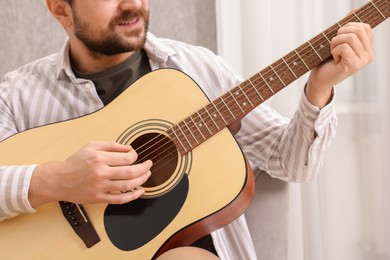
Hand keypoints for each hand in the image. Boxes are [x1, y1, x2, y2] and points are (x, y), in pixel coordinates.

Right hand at [29, 141, 151, 206]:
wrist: (59, 180)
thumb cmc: (75, 162)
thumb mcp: (91, 146)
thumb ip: (111, 145)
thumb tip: (129, 148)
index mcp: (100, 158)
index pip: (127, 158)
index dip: (135, 156)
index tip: (135, 156)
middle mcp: (101, 173)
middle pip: (130, 172)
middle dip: (144, 168)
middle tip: (149, 165)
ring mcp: (100, 187)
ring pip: (128, 186)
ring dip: (141, 180)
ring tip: (147, 175)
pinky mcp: (99, 198)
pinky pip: (120, 199)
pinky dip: (133, 196)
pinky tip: (140, 191)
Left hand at [306, 22, 373, 107]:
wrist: (320, 78)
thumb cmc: (327, 60)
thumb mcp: (338, 41)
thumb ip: (347, 27)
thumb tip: (355, 10)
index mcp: (367, 48)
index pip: (364, 27)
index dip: (348, 28)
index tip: (339, 38)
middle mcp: (369, 55)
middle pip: (358, 30)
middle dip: (340, 34)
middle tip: (334, 46)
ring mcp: (363, 61)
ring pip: (350, 37)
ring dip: (335, 42)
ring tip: (333, 53)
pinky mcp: (355, 65)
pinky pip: (344, 47)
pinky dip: (334, 50)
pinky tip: (334, 60)